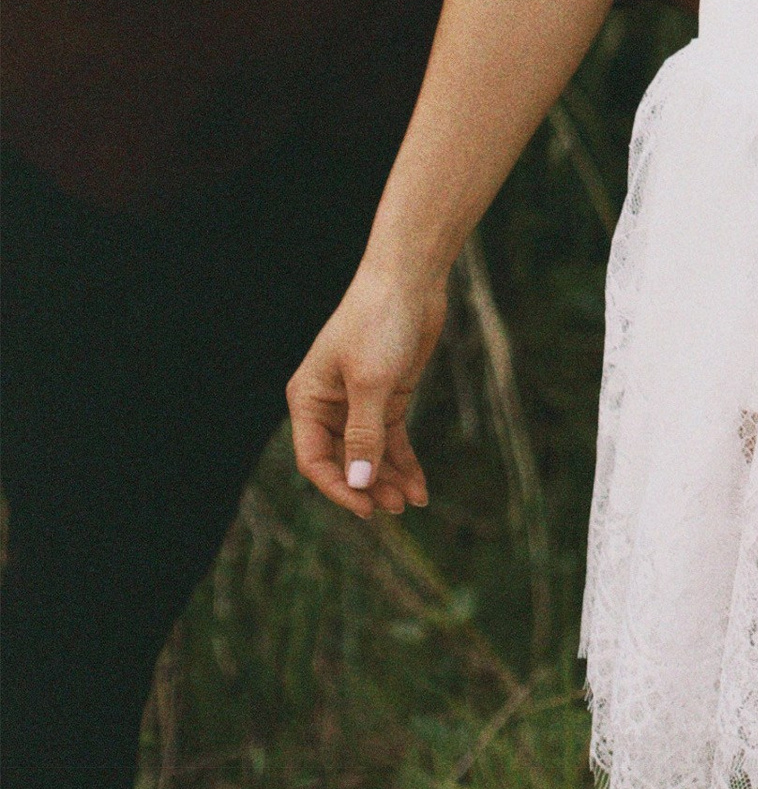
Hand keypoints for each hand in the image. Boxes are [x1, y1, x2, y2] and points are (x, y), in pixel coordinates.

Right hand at [287, 259, 446, 518]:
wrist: (411, 279)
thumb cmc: (380, 322)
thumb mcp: (371, 383)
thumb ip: (363, 436)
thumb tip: (358, 484)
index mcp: (308, 399)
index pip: (314, 460)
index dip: (338, 487)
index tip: (366, 507)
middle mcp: (329, 404)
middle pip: (343, 461)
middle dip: (368, 487)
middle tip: (394, 509)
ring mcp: (360, 401)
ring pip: (370, 455)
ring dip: (388, 480)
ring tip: (410, 503)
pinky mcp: (388, 395)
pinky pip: (391, 439)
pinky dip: (404, 462)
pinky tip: (418, 487)